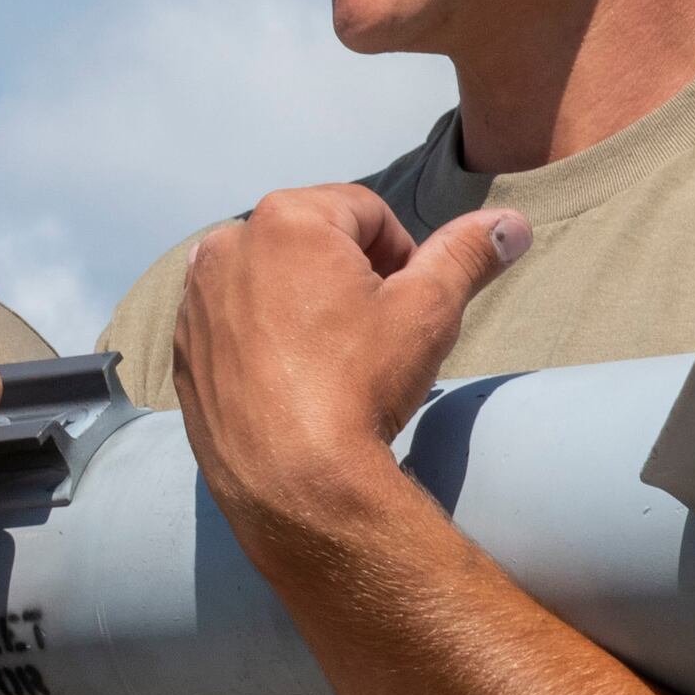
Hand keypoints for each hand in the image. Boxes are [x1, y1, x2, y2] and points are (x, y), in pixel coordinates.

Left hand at [170, 189, 526, 541]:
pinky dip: (263, 338)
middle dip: (348, 276)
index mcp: (285, 218)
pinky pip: (233, 323)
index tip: (403, 305)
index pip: (366, 213)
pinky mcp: (183, 348)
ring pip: (269, 280)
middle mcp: (226, 245)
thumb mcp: (428, 310)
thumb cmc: (361, 385)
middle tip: (371, 336)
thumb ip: (467, 254)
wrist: (294, 481)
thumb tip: (511, 224)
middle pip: (312, 240)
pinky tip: (292, 381)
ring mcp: (196, 299)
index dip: (399, 256)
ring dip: (303, 303)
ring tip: (331, 361)